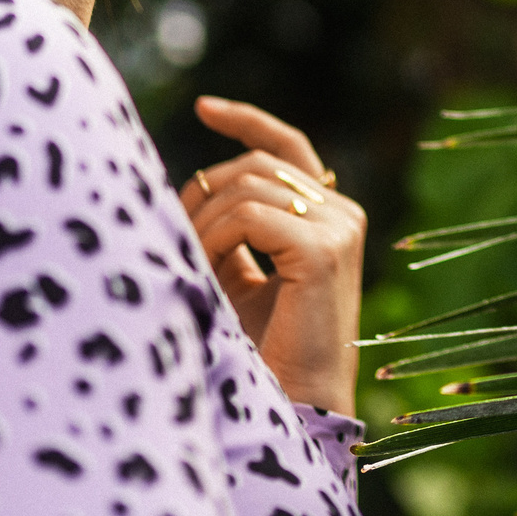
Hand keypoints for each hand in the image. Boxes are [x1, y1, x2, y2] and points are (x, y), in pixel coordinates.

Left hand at [181, 97, 365, 415]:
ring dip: (203, 224)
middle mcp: (342, 213)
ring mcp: (339, 228)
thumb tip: (187, 180)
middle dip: (202, 195)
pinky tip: (207, 272)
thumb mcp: (237, 274)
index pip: (287, 147)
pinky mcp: (325, 249)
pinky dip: (216, 238)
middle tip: (174, 241)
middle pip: (254, 166)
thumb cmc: (260, 350)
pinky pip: (250, 215)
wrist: (292, 408)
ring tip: (189, 266)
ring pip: (248, 186)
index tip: (203, 107)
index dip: (247, 120)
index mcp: (327, 217)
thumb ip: (229, 226)